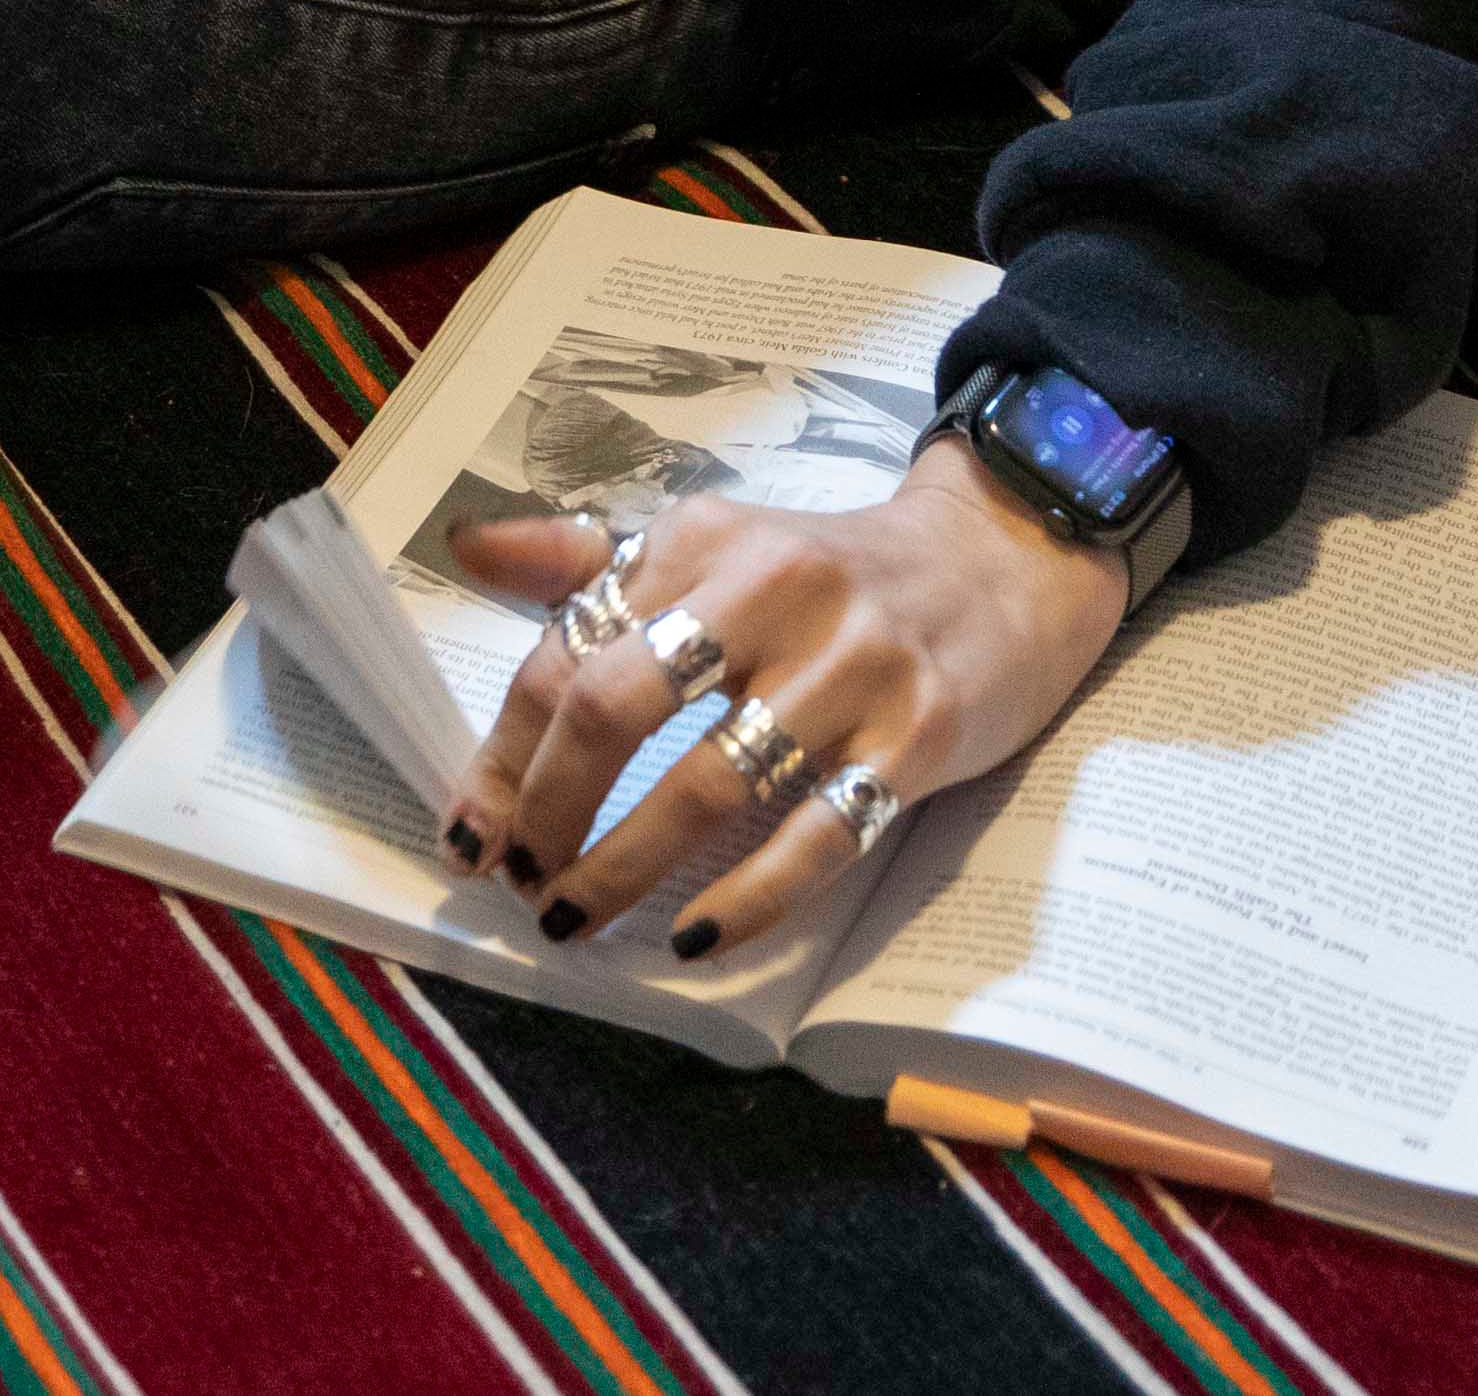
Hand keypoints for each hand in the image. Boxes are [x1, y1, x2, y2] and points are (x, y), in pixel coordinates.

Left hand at [434, 447, 1129, 958]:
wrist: (1007, 559)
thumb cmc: (833, 572)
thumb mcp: (716, 540)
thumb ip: (590, 558)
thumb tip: (469, 551)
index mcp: (703, 541)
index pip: (570, 652)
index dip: (507, 756)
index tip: (472, 833)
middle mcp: (771, 590)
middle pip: (617, 705)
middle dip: (549, 809)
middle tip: (521, 882)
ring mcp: (850, 665)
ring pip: (709, 786)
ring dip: (625, 868)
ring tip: (578, 920)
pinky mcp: (917, 736)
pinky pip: (817, 838)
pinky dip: (748, 899)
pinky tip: (694, 936)